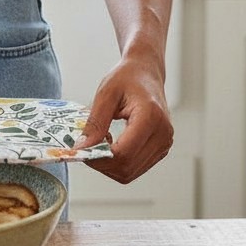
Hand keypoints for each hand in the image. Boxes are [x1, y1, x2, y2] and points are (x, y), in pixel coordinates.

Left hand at [75, 57, 172, 182]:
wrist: (146, 73)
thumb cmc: (126, 78)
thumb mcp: (106, 94)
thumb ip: (95, 122)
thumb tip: (82, 148)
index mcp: (151, 117)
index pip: (123, 153)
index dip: (99, 157)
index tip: (81, 149)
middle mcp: (163, 134)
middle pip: (127, 167)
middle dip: (102, 163)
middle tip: (86, 146)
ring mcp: (165, 144)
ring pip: (130, 172)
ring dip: (109, 165)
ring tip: (100, 142)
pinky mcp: (161, 149)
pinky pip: (136, 168)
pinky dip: (119, 163)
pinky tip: (112, 144)